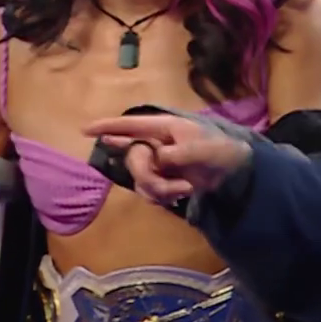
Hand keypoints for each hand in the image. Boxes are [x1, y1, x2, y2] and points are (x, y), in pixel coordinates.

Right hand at [83, 114, 251, 205]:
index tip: (84, 130)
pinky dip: (164, 196)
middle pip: (132, 160)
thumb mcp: (206, 149)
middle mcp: (156, 144)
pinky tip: (182, 192)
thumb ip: (180, 153)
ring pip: (139, 180)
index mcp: (164, 128)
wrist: (236, 172)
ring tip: (186, 188)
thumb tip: (157, 159)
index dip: (108, 127)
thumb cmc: (223, 151)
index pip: (131, 125)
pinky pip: (149, 193)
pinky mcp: (162, 180)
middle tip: (176, 185)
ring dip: (162, 189)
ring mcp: (157, 163)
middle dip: (149, 176)